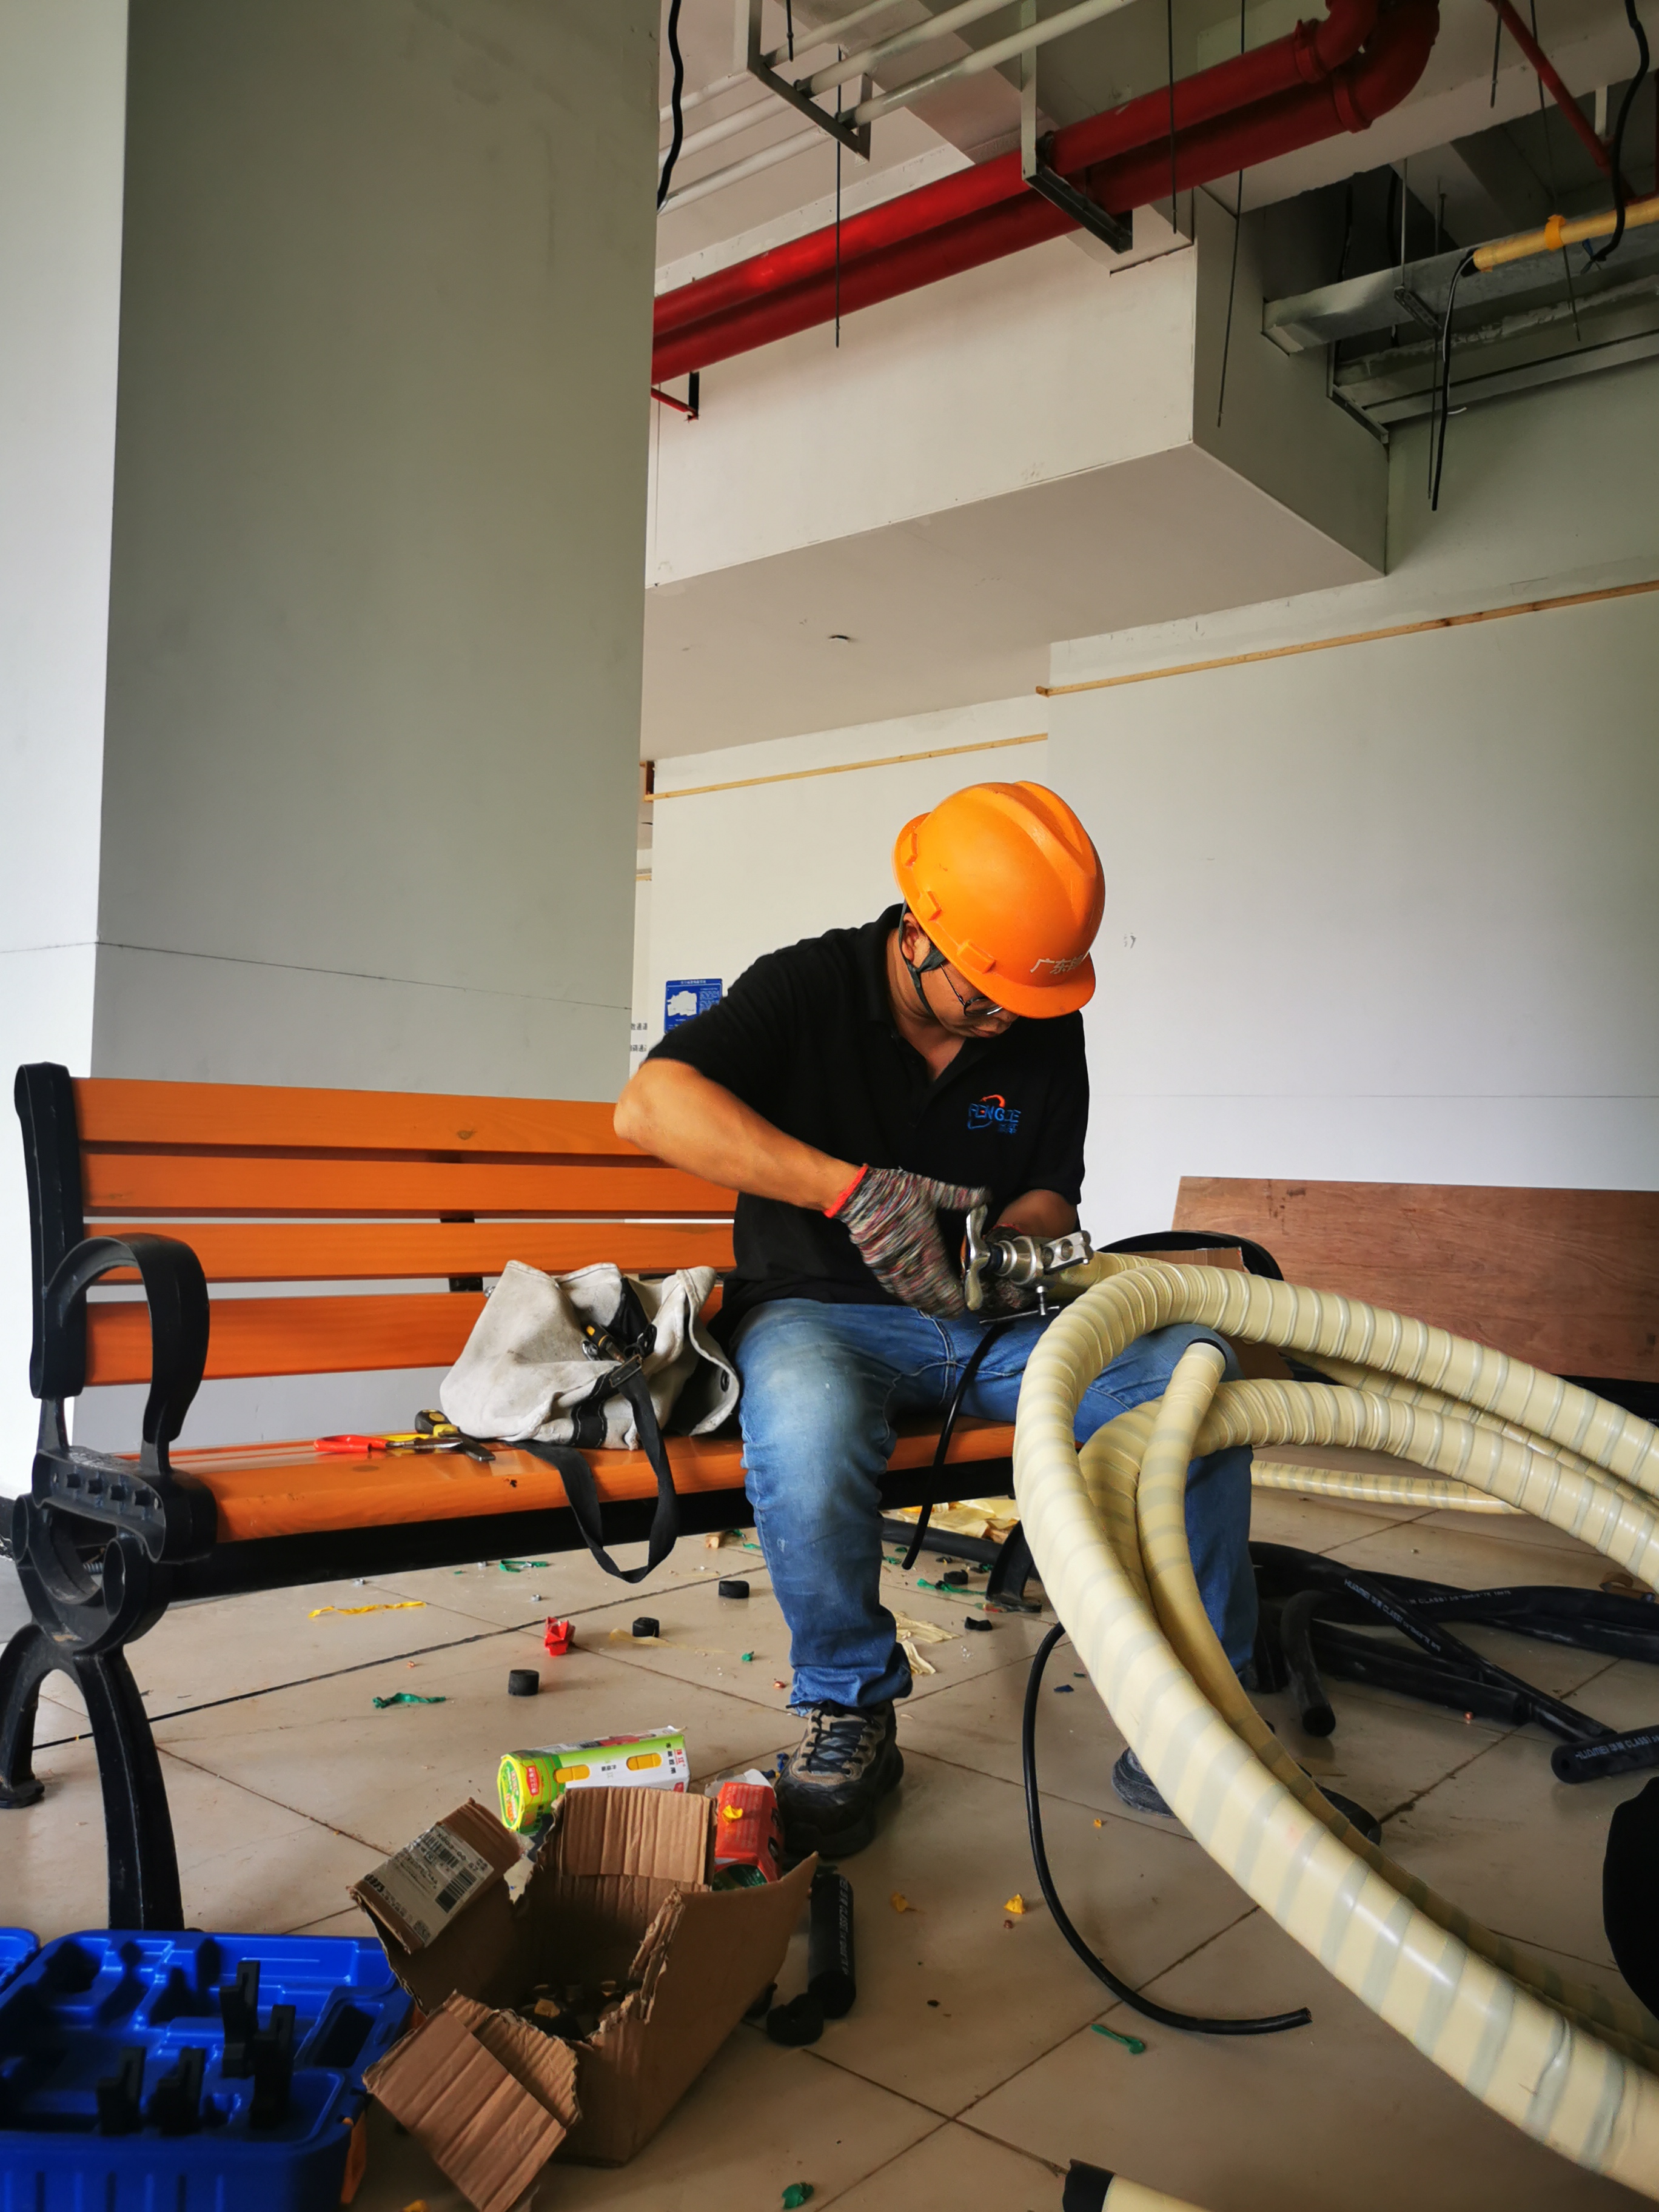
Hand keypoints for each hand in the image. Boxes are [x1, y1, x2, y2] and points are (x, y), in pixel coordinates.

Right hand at [832, 1166, 989, 1316]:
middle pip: (926, 1293)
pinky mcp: (876, 1263)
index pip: (942, 1280)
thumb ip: (961, 1197)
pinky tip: (909, 1297)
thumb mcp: (932, 1189)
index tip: (962, 1305)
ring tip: (934, 1310)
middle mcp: (909, 1259)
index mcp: (926, 1243)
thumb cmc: (897, 1190)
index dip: (951, 1297)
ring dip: (922, 1304)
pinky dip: (902, 1295)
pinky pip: (890, 1286)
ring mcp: (891, 1264)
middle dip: (940, 1306)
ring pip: (908, 1293)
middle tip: (952, 1313)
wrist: (862, 1193)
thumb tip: (986, 1195)